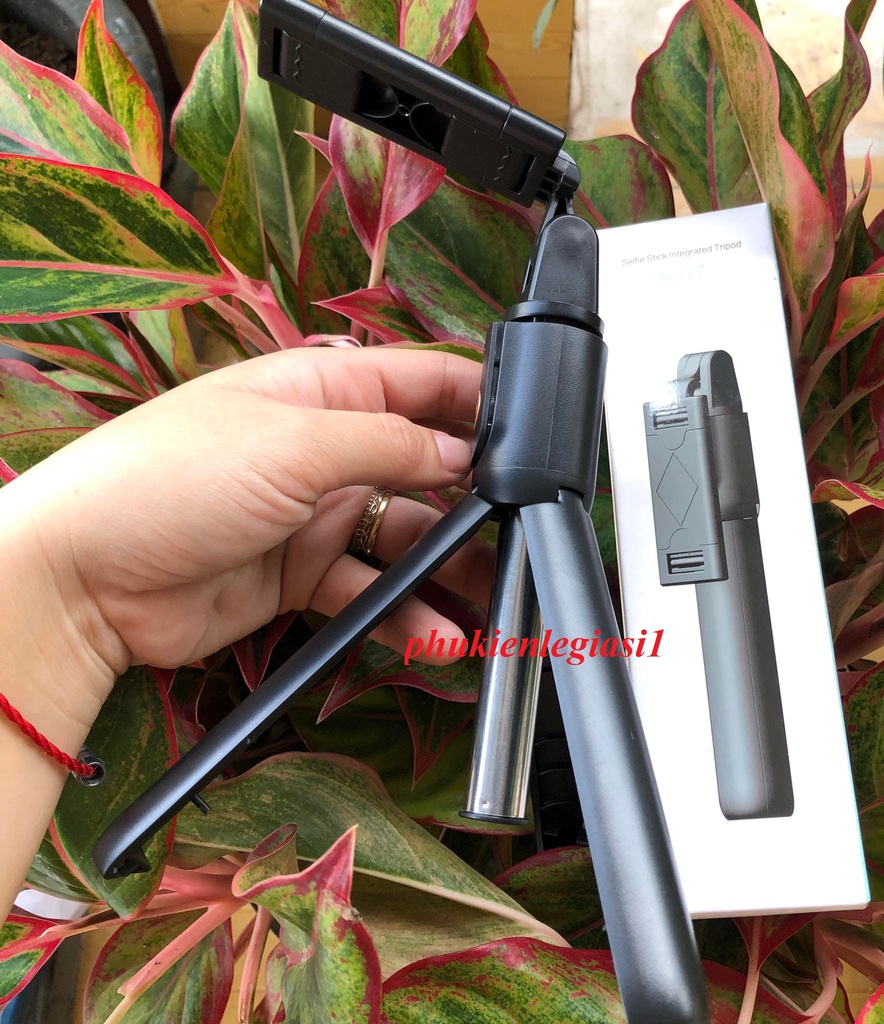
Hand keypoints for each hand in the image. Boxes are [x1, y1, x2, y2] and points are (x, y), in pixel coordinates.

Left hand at [0, 346, 489, 705]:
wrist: (84, 580)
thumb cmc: (165, 480)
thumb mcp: (293, 444)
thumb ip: (389, 444)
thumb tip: (461, 450)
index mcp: (320, 391)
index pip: (418, 383)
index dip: (475, 405)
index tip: (528, 438)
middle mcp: (322, 449)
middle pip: (422, 468)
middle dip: (472, 503)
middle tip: (516, 537)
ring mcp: (312, 514)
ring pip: (403, 538)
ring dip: (445, 572)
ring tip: (485, 605)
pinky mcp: (300, 575)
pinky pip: (369, 590)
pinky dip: (403, 613)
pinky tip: (431, 635)